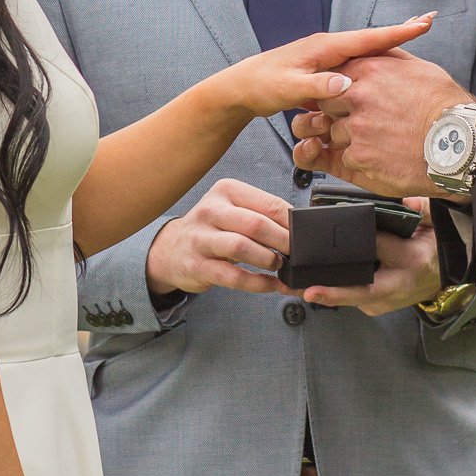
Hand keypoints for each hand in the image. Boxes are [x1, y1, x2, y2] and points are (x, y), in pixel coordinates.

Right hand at [147, 178, 290, 297]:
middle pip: (256, 225)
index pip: (268, 204)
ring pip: (241, 247)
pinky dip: (257, 283)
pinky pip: (233, 276)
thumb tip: (298, 228)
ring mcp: (201, 238)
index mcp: (226, 191)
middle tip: (295, 253)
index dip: (291, 223)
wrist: (171, 250)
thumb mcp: (233, 210)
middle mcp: (211, 210)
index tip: (304, 235)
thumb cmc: (211, 229)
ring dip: (267, 259)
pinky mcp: (197, 265)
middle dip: (283, 242)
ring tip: (278, 265)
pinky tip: (269, 284)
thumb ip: (261, 214)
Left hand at [224, 15, 433, 124]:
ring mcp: (326, 57)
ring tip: (416, 35)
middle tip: (429, 21)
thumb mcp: (287, 89)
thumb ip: (315, 87)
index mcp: (323, 47)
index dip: (396, 32)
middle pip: (371, 38)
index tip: (424, 23)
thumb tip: (345, 83)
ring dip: (389, 43)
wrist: (241, 89)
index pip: (367, 38)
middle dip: (399, 30)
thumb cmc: (261, 86)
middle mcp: (327, 47)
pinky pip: (355, 63)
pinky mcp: (323, 69)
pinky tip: (386, 63)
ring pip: (365, 50)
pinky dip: (374, 59)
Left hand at [292, 52, 475, 193]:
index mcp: (370, 71)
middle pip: (326, 104)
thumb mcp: (419, 68)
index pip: (334, 75)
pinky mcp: (360, 157)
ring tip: (372, 143)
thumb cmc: (446, 107)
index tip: (342, 99)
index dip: (337, 89)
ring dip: (345, 140)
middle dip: (336, 114)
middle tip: (355, 122)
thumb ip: (390, 58)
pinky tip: (374, 158)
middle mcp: (358, 97)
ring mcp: (357, 128)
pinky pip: (342, 159)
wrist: (461, 144)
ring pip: (333, 134)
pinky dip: (354, 162)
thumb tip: (380, 48)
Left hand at [300, 209, 444, 314]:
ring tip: (290, 285)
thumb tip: (409, 202)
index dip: (360, 243)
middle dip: (332, 292)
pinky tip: (302, 286)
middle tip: (306, 290)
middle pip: (361, 291)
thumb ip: (421, 210)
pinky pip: (348, 299)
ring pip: (349, 299)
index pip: (381, 249)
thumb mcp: (434, 225)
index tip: (335, 238)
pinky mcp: (374, 305)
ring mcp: (384, 301)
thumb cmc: (434, 247)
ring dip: (320, 293)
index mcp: (411, 262)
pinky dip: (327, 293)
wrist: (443, 274)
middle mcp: (396, 287)